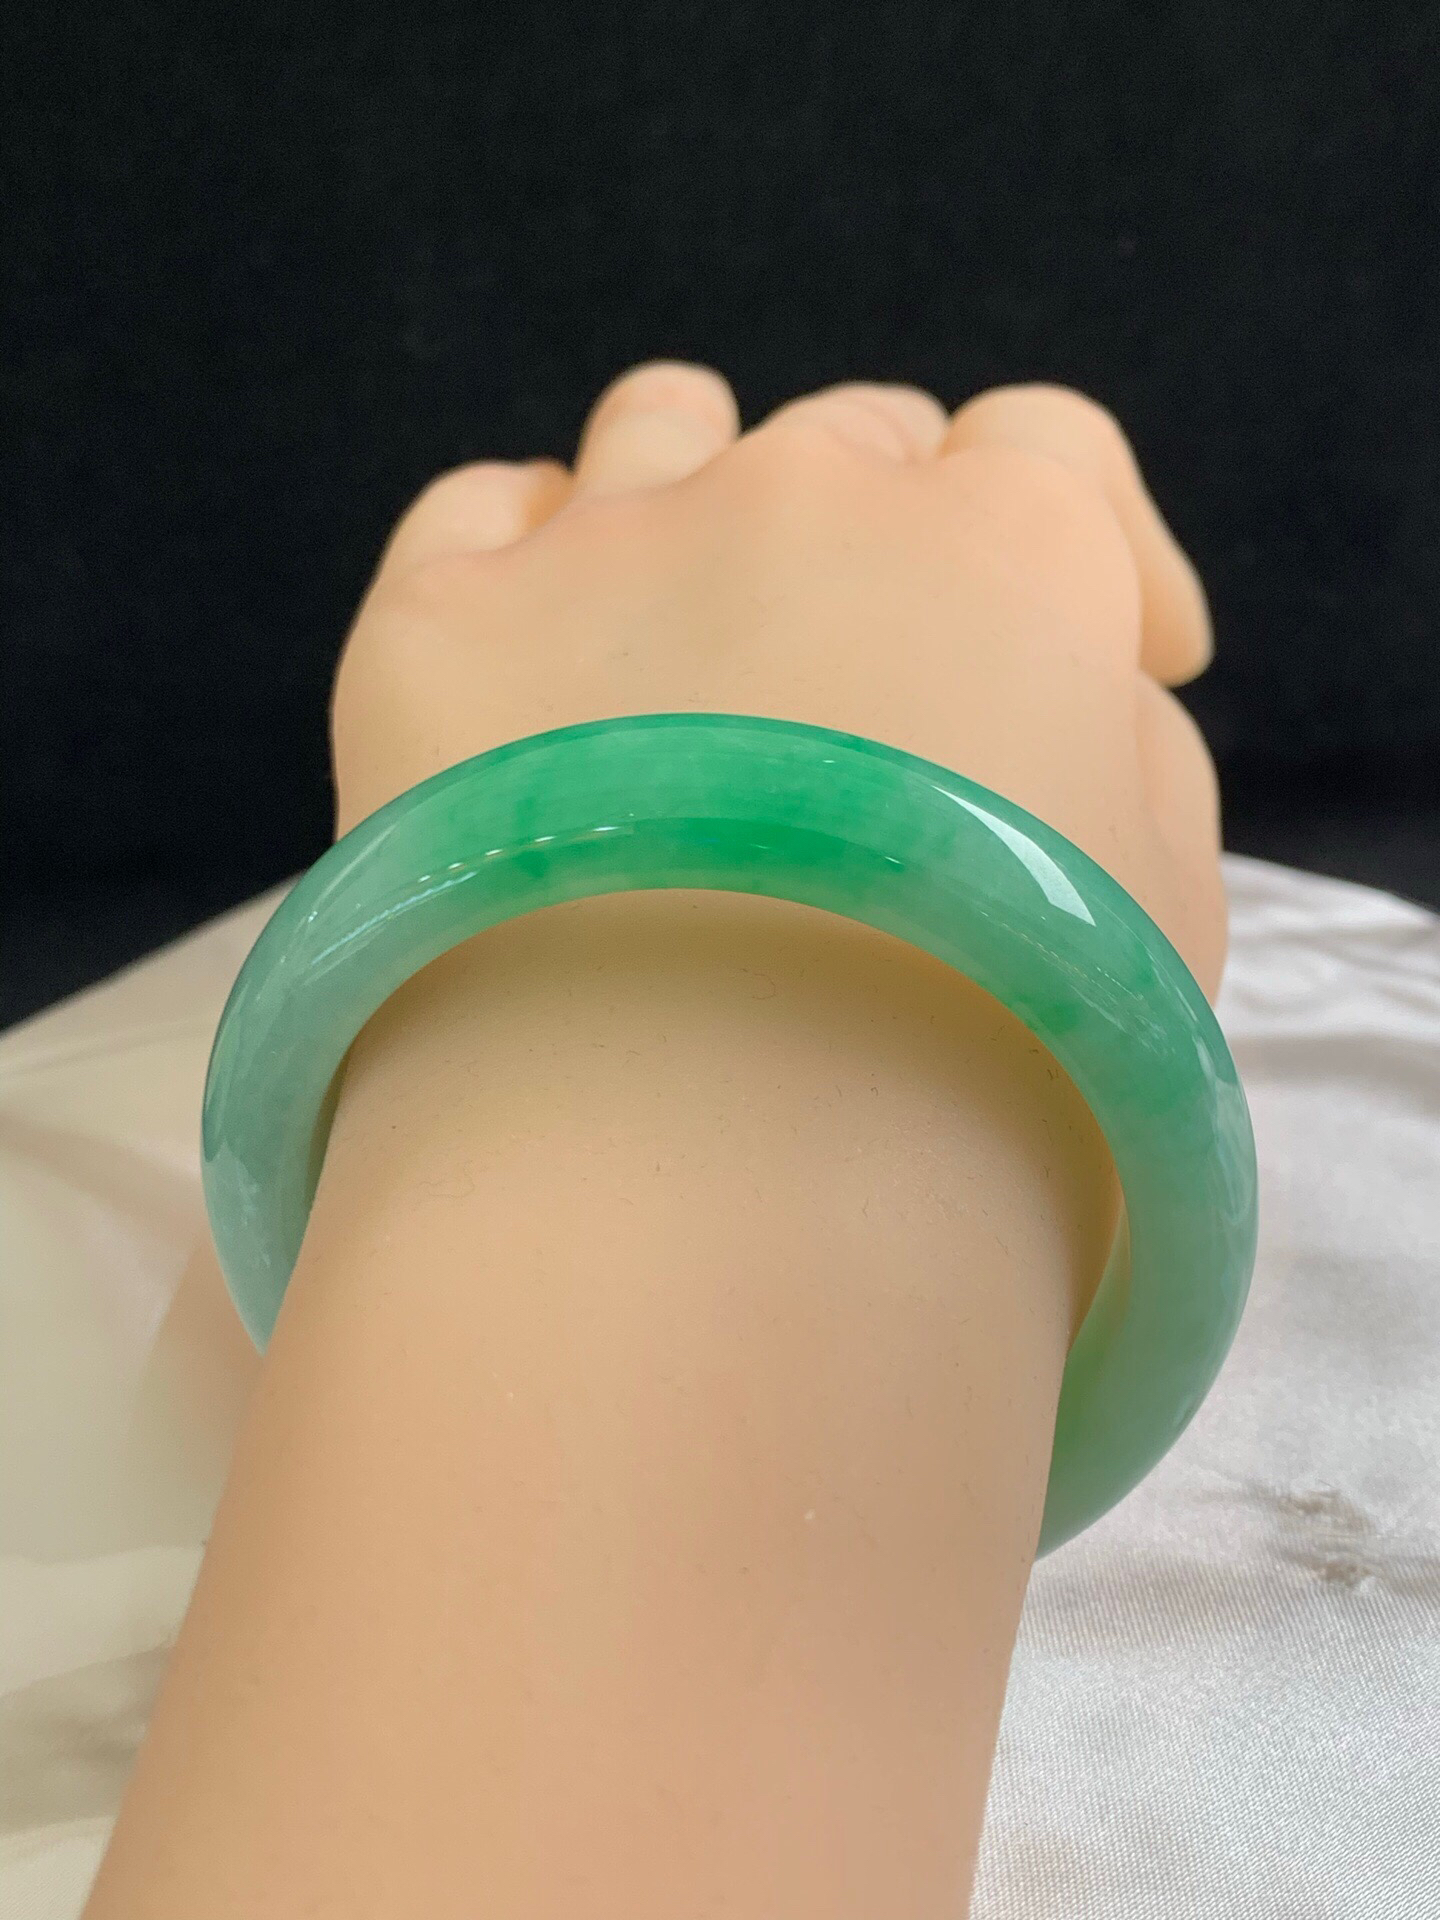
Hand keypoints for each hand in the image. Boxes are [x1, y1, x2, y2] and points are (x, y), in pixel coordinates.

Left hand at [333, 363, 1224, 994]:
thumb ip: (1135, 747)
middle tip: (884, 694)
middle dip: (897, 546)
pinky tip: (543, 663)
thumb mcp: (1171, 911)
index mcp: (1005, 544)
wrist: (705, 1194)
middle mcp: (797, 491)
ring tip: (697, 645)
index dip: (1100, 545)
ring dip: (704, 503)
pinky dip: (522, 555)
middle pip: (856, 444)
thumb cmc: (988, 1070)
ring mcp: (598, 545)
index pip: (1055, 452)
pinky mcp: (426, 627)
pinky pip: (476, 509)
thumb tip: (1073, 685)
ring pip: (661, 429)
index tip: (1109, 654)